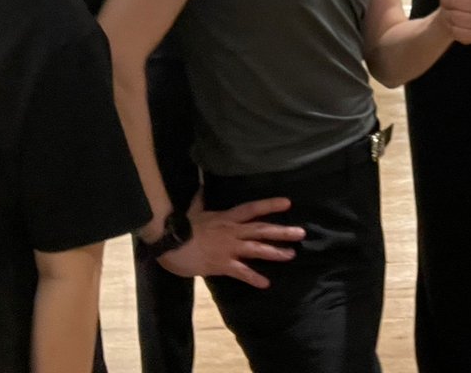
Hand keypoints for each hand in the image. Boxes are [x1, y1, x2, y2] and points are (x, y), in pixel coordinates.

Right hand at [158, 192, 304, 287]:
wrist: (169, 243)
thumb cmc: (181, 227)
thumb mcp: (193, 210)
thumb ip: (201, 199)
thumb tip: (202, 185)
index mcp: (227, 217)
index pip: (252, 208)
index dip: (270, 205)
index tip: (288, 202)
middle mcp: (232, 232)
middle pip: (261, 229)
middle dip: (282, 231)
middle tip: (301, 233)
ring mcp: (228, 248)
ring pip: (256, 249)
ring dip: (275, 252)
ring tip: (291, 255)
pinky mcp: (222, 265)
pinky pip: (241, 272)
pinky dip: (253, 278)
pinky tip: (265, 284)